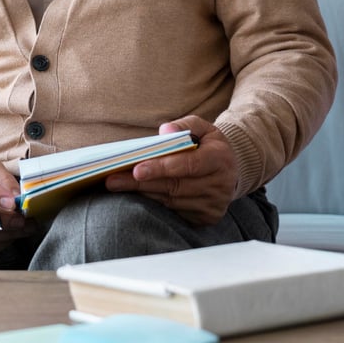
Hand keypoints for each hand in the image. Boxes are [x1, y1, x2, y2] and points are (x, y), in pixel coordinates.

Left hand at [105, 116, 238, 225]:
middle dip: (141, 183)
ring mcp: (214, 204)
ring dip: (143, 194)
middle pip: (175, 186)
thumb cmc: (208, 145)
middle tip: (113, 180)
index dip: (162, 168)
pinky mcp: (207, 217)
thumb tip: (165, 132)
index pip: (188, 165)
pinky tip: (136, 197)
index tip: (136, 169)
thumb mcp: (201, 127)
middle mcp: (220, 185)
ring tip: (117, 186)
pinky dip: (154, 204)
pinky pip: (175, 212)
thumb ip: (184, 125)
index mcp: (220, 159)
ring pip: (172, 201)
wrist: (230, 170)